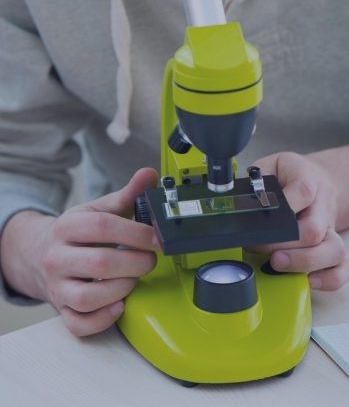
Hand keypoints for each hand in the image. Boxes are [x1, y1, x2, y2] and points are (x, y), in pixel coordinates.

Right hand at [1, 168, 158, 335]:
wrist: (40, 253)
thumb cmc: (78, 232)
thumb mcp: (99, 209)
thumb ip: (128, 194)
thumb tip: (149, 175)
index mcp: (68, 226)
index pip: (103, 228)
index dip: (136, 234)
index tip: (157, 238)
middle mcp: (57, 257)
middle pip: (101, 264)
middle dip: (137, 263)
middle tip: (149, 259)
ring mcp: (57, 286)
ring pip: (89, 297)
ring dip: (123, 289)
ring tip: (134, 277)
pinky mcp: (61, 309)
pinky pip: (79, 324)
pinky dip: (103, 319)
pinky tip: (119, 304)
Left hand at [251, 152, 348, 290]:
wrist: (321, 180)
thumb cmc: (291, 175)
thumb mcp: (271, 165)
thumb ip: (256, 179)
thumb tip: (241, 201)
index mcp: (307, 180)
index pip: (303, 191)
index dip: (285, 206)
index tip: (262, 217)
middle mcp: (322, 207)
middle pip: (314, 229)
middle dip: (286, 244)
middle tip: (262, 247)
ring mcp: (330, 229)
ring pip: (333, 250)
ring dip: (305, 262)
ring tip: (278, 264)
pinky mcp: (335, 247)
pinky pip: (344, 267)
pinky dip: (330, 278)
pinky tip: (309, 280)